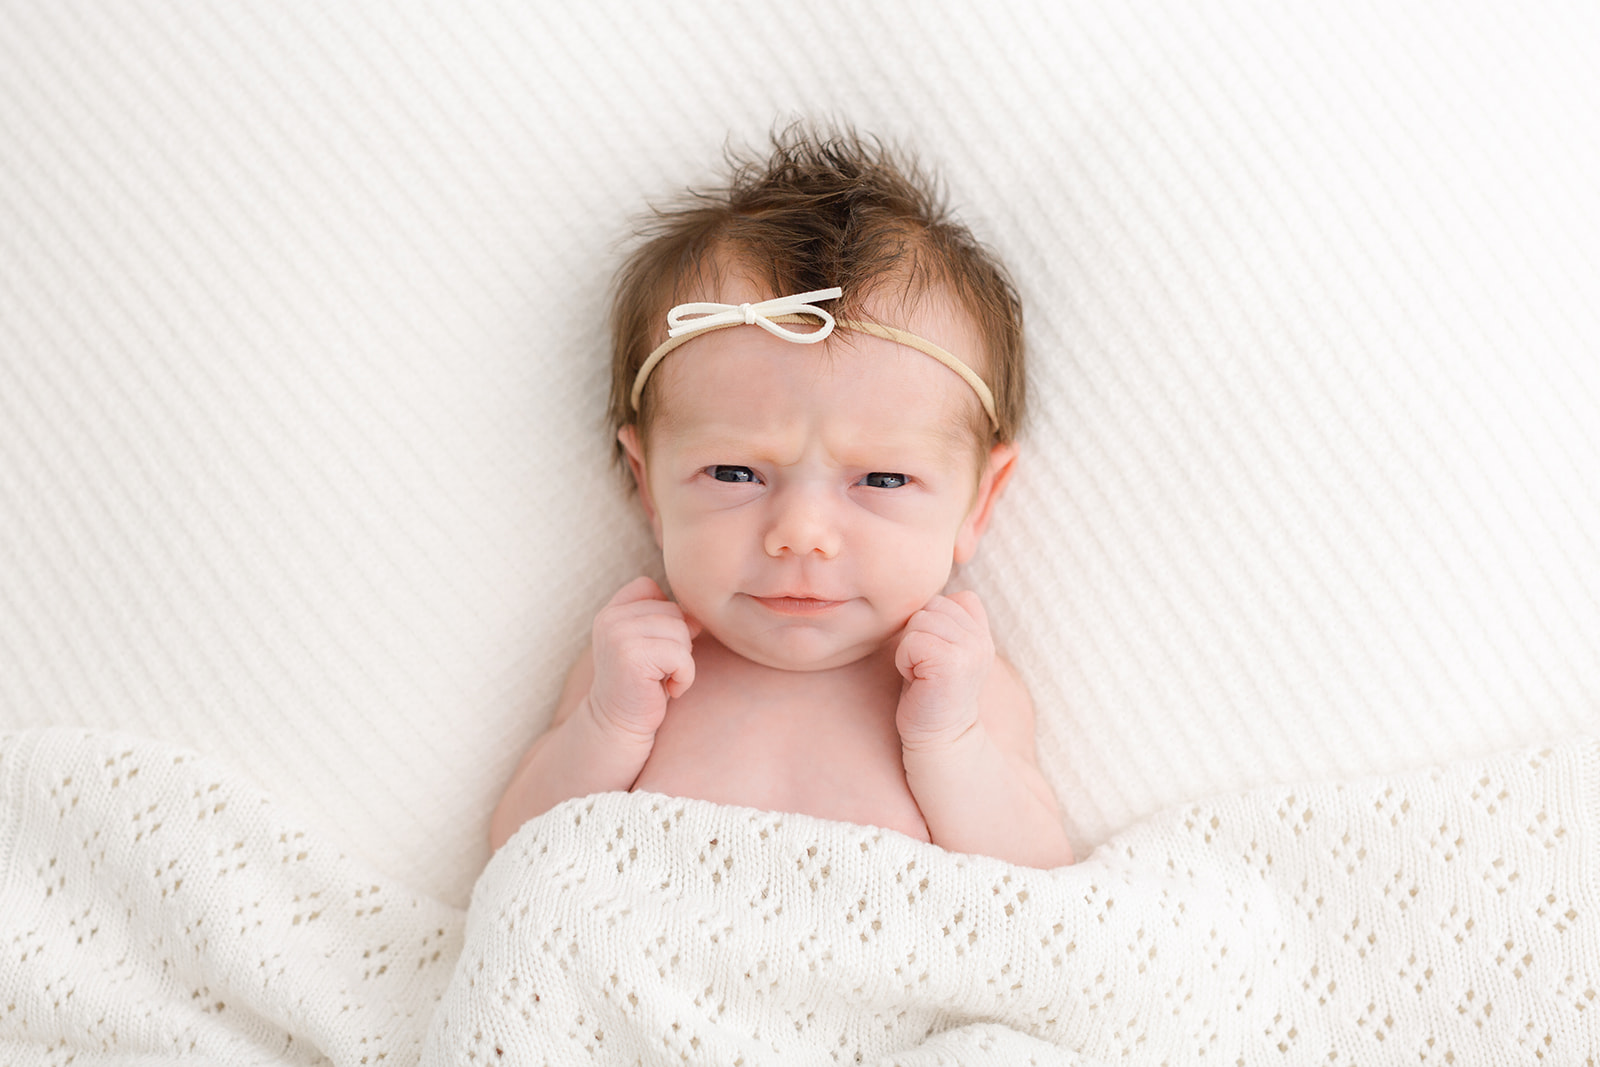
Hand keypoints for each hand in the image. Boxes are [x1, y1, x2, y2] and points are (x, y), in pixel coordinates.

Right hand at [586, 577, 698, 743]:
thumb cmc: (642, 685)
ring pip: (680, 631)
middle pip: (673, 611)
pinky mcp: (632, 656)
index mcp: (611, 612)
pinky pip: (681, 656)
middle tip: (661, 669)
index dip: (664, 616)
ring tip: (664, 679)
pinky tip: (669, 690)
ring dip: (682, 661)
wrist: (618, 726)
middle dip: (678, 642)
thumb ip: (665, 621)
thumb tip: (697, 618)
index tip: (656, 648)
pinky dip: (685, 677)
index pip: (649, 587)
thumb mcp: (650, 645)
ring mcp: (619, 635)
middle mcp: (610, 619)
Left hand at [894, 590, 993, 751]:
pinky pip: (912, 641)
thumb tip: (922, 584)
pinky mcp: (952, 663)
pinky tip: (916, 682)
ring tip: (921, 674)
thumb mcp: (944, 649)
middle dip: (918, 635)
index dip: (933, 623)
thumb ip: (945, 620)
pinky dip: (904, 661)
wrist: (941, 741)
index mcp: (982, 632)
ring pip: (919, 621)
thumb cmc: (929, 694)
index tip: (934, 656)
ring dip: (910, 649)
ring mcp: (971, 650)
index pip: (953, 597)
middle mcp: (982, 639)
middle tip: (925, 668)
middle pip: (931, 606)